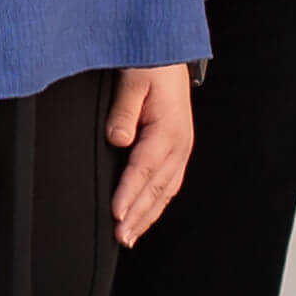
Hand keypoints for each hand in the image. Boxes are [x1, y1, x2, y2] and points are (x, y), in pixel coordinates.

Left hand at [104, 62, 192, 245]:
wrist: (170, 58)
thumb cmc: (151, 66)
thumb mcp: (134, 80)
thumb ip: (124, 110)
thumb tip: (117, 139)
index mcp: (168, 130)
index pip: (144, 168)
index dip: (129, 193)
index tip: (115, 214)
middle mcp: (178, 146)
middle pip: (155, 188)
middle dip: (137, 215)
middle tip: (120, 237)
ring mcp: (180, 151)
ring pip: (164, 192)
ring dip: (146, 216)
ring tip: (129, 238)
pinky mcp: (176, 152)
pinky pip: (167, 186)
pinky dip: (155, 205)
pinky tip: (143, 218)